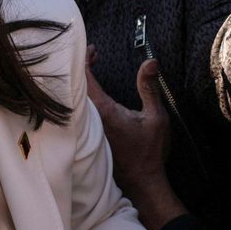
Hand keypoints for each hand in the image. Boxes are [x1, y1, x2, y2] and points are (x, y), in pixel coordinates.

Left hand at [87, 52, 186, 229]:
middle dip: (80, 67)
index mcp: (104, 111)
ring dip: (80, 82)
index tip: (92, 49)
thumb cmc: (149, 151)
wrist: (140, 181)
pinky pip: (78, 112)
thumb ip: (150, 88)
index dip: (85, 59)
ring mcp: (86, 129)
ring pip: (75, 100)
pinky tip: (87, 91)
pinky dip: (80, 96)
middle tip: (91, 55)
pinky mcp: (87, 136)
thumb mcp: (155, 117)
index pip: (86, 78)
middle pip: (76, 87)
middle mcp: (90, 119)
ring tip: (89, 66)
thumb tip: (150, 61)